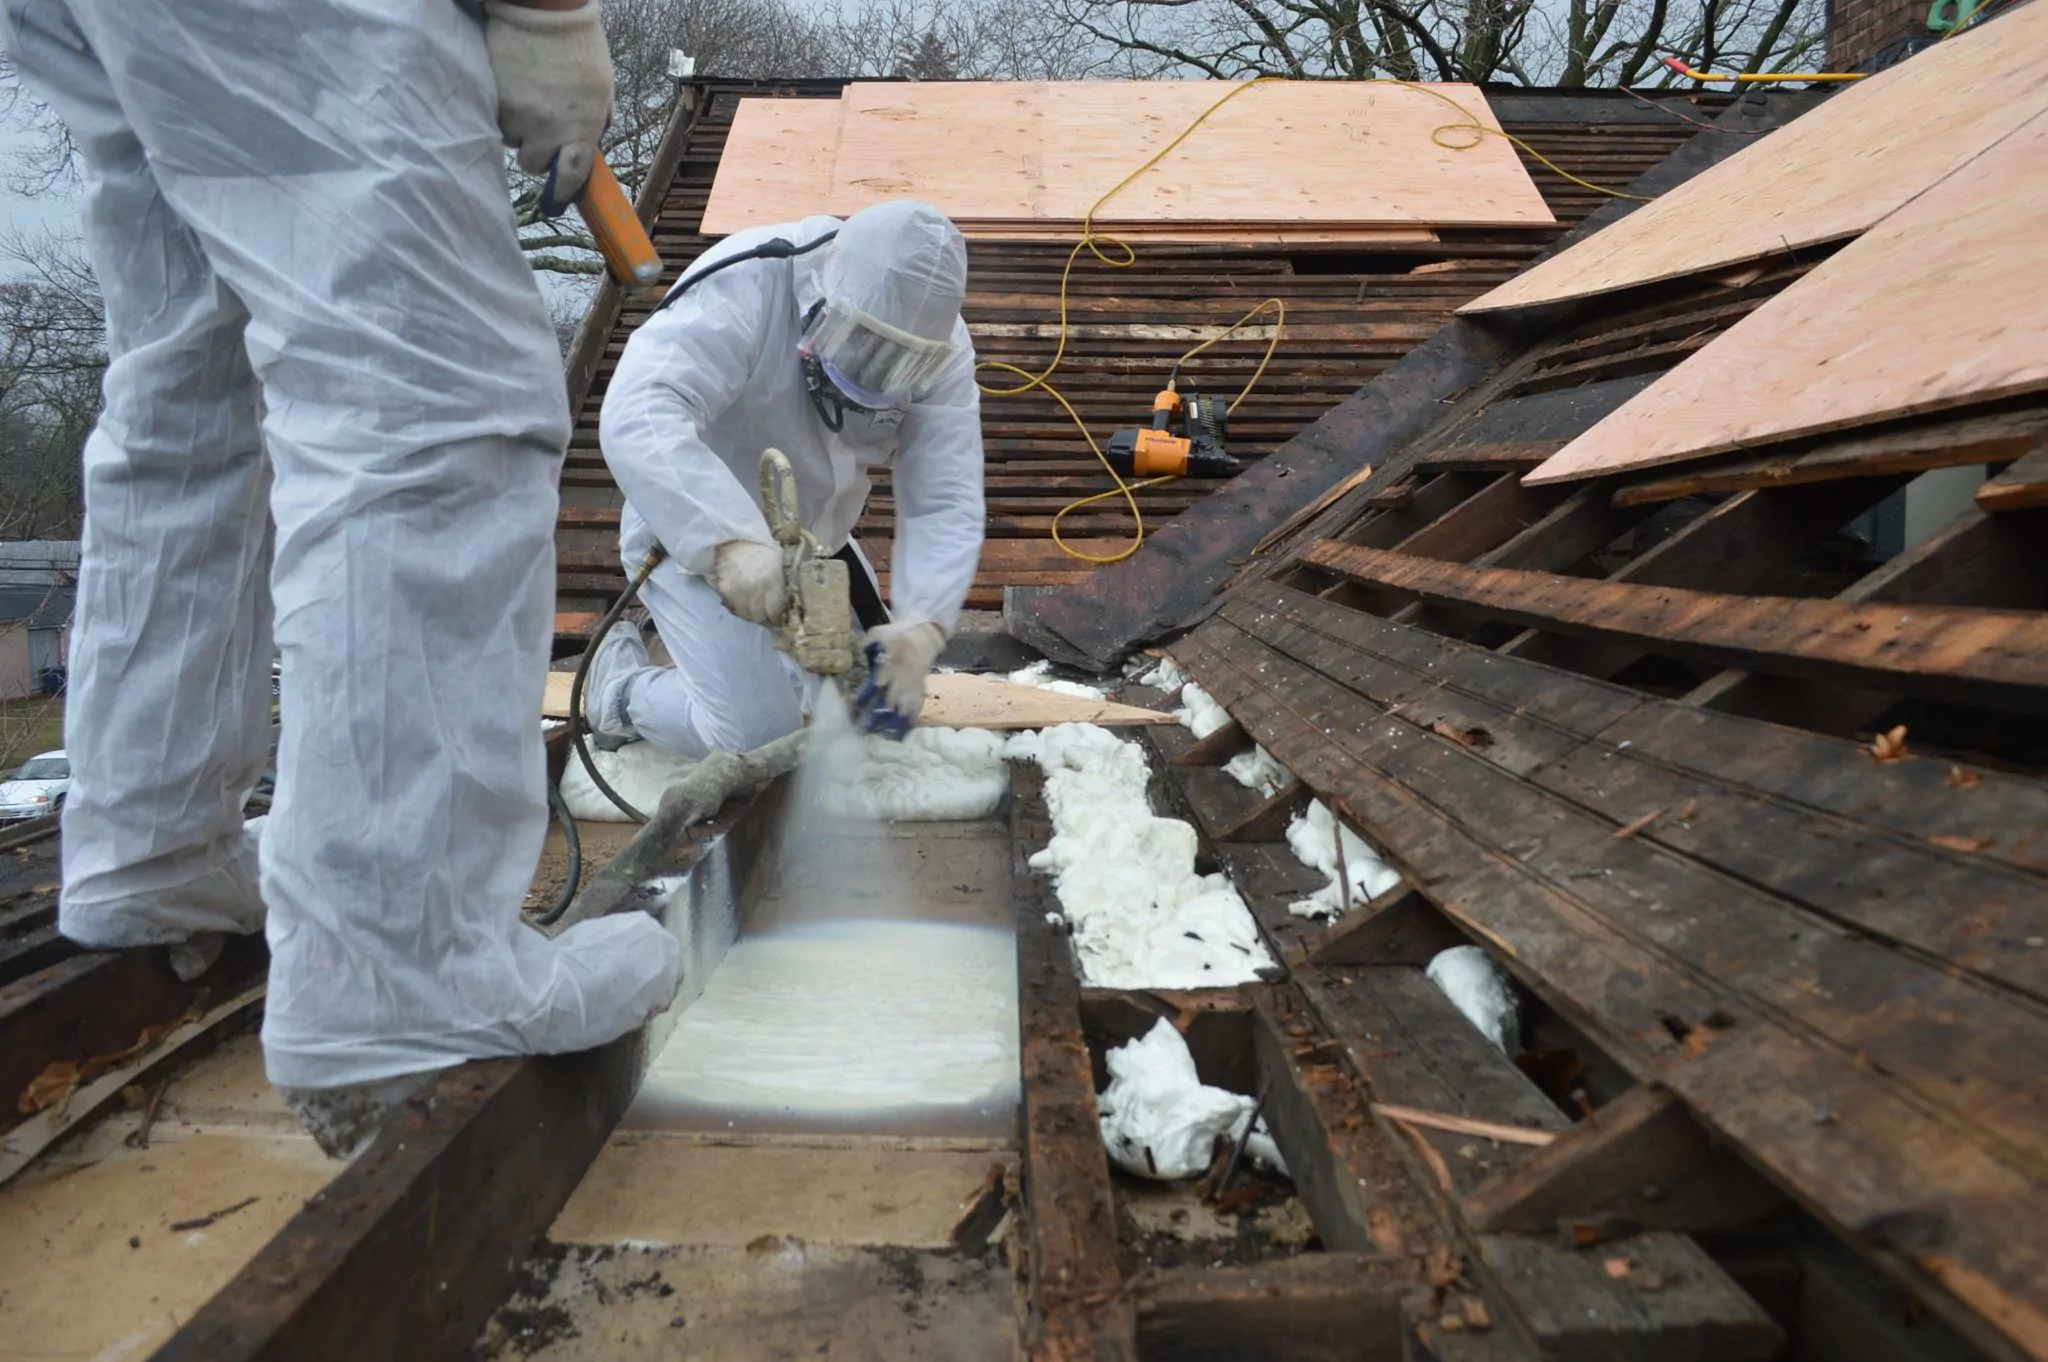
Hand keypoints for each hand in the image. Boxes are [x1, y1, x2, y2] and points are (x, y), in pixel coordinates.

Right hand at [482, 0, 612, 201]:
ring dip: (517, 130)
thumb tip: (589, 142)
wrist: (544, 11)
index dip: (564, 190)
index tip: (558, 198)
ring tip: (525, 101)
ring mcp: (518, 117)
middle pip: (534, 165)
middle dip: (537, 153)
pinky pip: (495, 119)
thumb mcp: (602, 89)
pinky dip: (502, 112)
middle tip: (539, 133)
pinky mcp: (495, 101)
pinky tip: (512, 90)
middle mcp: (548, 130)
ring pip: (511, 142)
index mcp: (582, 128)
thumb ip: (595, 120)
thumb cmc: (580, 47)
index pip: (572, 175)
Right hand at [711, 540, 785, 625]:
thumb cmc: (760, 552)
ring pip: (746, 616)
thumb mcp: (778, 565)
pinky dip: (739, 608)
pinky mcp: (725, 592)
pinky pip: (734, 609)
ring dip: (751, 615)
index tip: (778, 617)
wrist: (733, 542)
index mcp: (771, 582)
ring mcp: (738, 593)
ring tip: (754, 609)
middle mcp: (755, 591)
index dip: (777, 617)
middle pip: (760, 617)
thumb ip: (781, 585)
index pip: (775, 612)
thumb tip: (787, 604)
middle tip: (766, 615)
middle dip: (765, 618)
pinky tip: (743, 602)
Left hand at [852, 621, 945, 738]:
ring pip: (903, 708)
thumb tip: (853, 656)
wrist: (925, 635)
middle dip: (877, 716)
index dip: (865, 694)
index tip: (855, 704)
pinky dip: (909, 721)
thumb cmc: (897, 634)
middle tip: (864, 729)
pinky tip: (902, 734)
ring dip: (893, 723)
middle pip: (889, 700)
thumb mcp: (878, 632)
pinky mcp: (920, 690)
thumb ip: (866, 644)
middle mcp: (902, 678)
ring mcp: (912, 685)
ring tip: (884, 737)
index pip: (876, 683)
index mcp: (891, 663)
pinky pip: (916, 708)